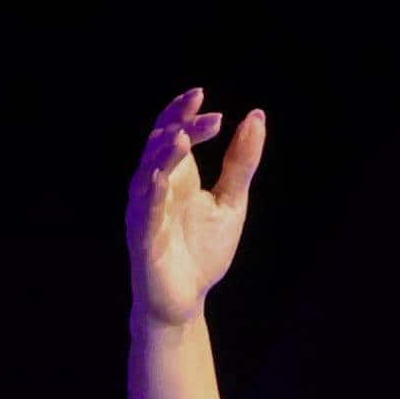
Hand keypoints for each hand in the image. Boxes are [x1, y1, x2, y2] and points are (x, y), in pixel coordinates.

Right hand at [127, 86, 264, 326]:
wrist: (187, 299)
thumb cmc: (203, 250)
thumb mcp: (231, 201)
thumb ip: (240, 163)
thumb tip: (256, 118)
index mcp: (175, 175)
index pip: (172, 133)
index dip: (183, 114)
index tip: (205, 99)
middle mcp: (154, 188)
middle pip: (159, 147)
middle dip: (181, 130)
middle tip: (207, 117)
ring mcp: (145, 212)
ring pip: (147, 175)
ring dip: (163, 156)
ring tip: (182, 139)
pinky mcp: (142, 239)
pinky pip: (144, 213)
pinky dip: (151, 195)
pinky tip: (161, 178)